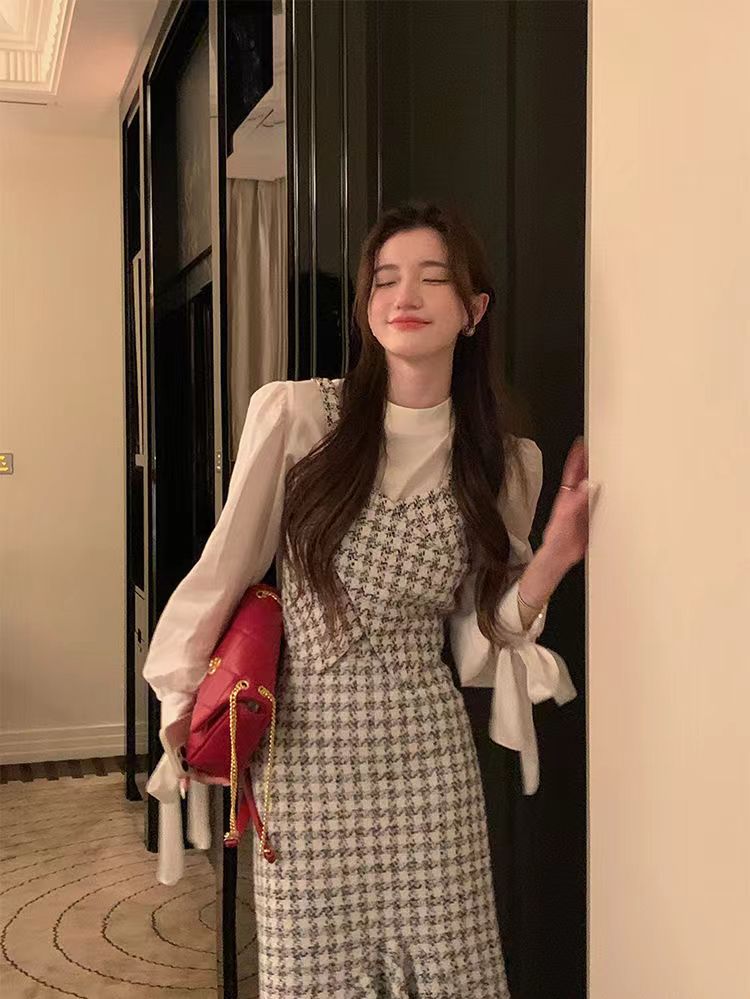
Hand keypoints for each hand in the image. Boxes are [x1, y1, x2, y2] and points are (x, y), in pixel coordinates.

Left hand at [541, 436, 600, 570]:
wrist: (560, 555)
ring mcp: (584, 507)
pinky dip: (608, 494)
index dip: (577, 456)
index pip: (573, 470)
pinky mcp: (592, 517)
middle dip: (591, 460)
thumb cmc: (557, 537)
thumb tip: (588, 484)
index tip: (582, 442)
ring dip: (600, 475)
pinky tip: (617, 491)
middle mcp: (576, 498)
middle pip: (584, 475)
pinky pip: (602, 501)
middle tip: (600, 447)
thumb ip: (576, 500)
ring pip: (594, 486)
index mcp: (567, 495)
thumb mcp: (566, 516)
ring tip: (610, 463)